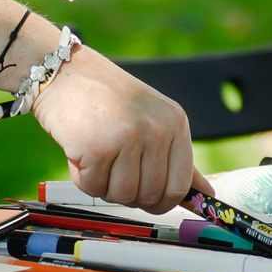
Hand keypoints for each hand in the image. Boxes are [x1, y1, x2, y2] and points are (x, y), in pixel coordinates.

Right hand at [31, 44, 207, 213]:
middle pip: (149, 196)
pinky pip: (93, 188)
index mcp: (175, 123)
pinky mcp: (97, 148)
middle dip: (126, 192)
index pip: (179, 186)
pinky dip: (82, 178)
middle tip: (111, 167)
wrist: (63, 71)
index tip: (144, 197)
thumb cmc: (106, 98)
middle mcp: (156, 130)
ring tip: (95, 155)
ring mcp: (128, 138)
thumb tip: (207, 193)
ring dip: (103, 184)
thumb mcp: (151, 119)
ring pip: (121, 196)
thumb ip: (179, 159)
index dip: (159, 200)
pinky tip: (79, 151)